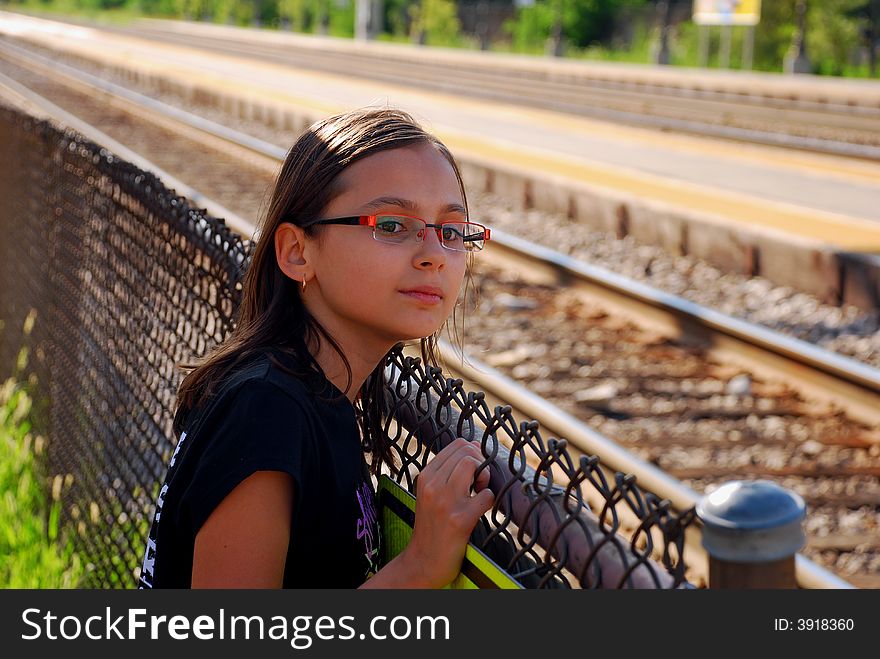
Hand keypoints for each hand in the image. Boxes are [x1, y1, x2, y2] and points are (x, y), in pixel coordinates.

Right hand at [399, 438, 494, 587]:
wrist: (423, 561)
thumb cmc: (433, 525)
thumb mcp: (430, 492)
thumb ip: (447, 470)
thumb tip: (474, 444)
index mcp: (426, 476)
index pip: (457, 444)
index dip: (473, 453)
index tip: (473, 472)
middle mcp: (433, 485)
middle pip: (467, 451)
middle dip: (481, 463)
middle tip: (478, 483)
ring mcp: (445, 502)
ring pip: (474, 465)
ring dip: (485, 477)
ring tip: (479, 493)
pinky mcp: (460, 520)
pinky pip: (487, 496)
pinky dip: (490, 501)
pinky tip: (481, 510)